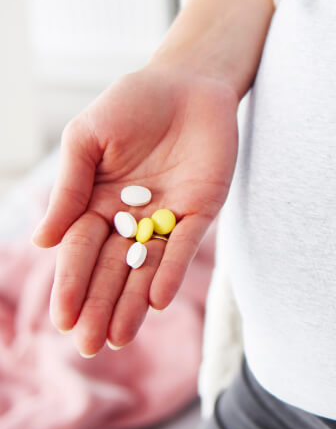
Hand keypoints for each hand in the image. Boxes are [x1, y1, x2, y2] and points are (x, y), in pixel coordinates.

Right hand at [32, 65, 238, 356]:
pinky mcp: (201, 209)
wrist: (187, 81)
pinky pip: (184, 245)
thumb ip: (70, 187)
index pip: (81, 252)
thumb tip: (41, 241)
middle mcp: (131, 217)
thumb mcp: (88, 138)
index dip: (72, 285)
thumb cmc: (131, 103)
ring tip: (120, 338)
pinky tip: (157, 300)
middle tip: (91, 347)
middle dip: (101, 306)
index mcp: (97, 202)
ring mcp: (167, 216)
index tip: (63, 320)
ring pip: (148, 267)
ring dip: (134, 303)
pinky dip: (171, 270)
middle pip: (113, 269)